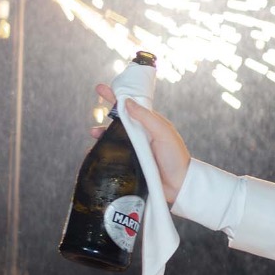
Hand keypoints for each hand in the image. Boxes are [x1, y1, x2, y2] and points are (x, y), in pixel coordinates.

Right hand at [89, 81, 190, 208]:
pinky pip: (112, 156)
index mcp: (150, 125)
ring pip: (113, 139)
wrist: (180, 186)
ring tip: (95, 135)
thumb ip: (146, 117)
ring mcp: (134, 150)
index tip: (101, 88)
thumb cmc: (176, 157)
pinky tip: (95, 153)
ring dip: (102, 136)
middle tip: (94, 120)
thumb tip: (127, 101)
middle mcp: (141, 136)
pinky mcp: (129, 164)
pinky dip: (102, 153)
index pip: (131, 107)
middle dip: (105, 120)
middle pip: (118, 123)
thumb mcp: (163, 133)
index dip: (116, 97)